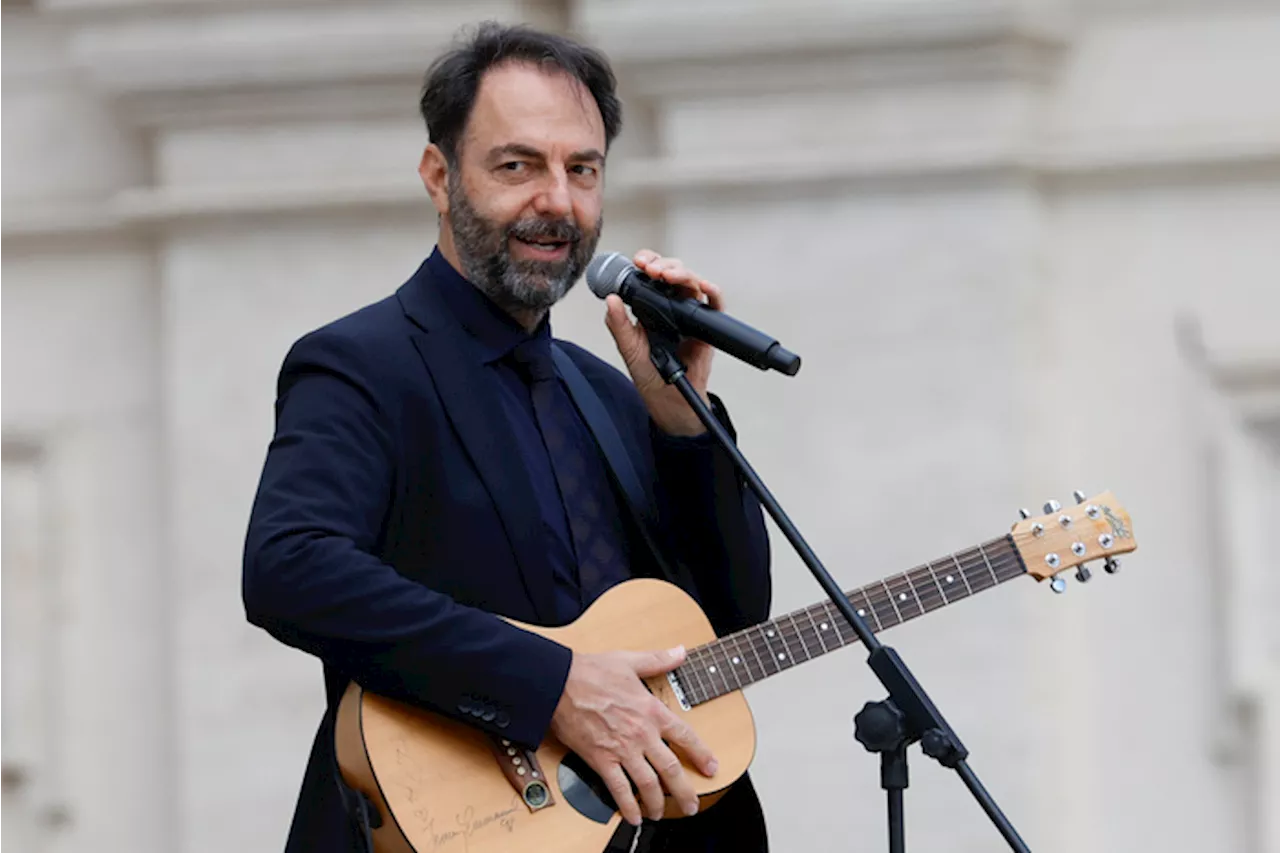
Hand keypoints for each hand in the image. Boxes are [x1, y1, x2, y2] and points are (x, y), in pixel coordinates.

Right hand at [548, 646, 718, 826]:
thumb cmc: (592, 671)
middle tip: (692, 804)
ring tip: (662, 813)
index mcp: (651, 710)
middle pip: (670, 769)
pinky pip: (618, 789)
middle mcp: (641, 734)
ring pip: (648, 784)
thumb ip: (658, 659)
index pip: (685, 736)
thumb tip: (680, 651)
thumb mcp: (630, 660)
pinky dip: (627, 806)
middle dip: (684, 791)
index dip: (701, 754)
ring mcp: (622, 749)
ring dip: (658, 803)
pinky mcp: (601, 760)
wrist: (560, 683)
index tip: (711, 768)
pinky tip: (634, 816)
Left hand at [604, 250, 723, 436]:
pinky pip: (715, 305)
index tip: (638, 262)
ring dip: (683, 273)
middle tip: (651, 269)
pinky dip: (712, 293)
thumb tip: (610, 300)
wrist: (669, 401)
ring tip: (668, 275)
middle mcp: (672, 307)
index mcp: (652, 307)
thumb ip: (619, 325)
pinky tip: (704, 287)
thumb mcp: (629, 349)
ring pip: (692, 283)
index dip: (647, 263)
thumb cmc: (651, 375)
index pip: (652, 276)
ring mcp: (690, 316)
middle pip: (674, 273)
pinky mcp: (706, 328)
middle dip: (663, 264)